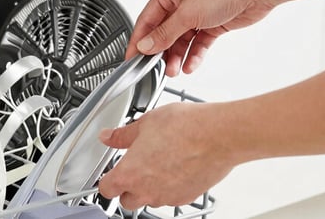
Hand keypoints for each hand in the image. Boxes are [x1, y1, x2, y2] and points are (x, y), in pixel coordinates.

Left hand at [97, 103, 234, 209]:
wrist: (218, 135)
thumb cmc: (184, 128)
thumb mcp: (145, 123)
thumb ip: (122, 135)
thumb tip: (109, 137)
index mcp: (130, 174)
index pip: (106, 189)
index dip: (106, 180)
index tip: (109, 173)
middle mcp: (147, 190)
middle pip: (127, 200)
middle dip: (127, 187)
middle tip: (133, 167)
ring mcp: (168, 197)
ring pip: (150, 199)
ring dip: (149, 187)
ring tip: (158, 162)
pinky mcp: (187, 197)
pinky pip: (171, 197)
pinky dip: (169, 186)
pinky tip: (176, 166)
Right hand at [125, 0, 274, 75]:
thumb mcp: (187, 14)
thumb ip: (164, 33)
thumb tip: (145, 45)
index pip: (146, 20)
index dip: (139, 40)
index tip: (132, 58)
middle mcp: (181, 1)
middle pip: (164, 32)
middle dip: (161, 52)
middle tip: (157, 68)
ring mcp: (196, 13)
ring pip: (180, 40)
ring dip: (177, 56)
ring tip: (175, 70)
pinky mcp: (212, 24)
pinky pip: (198, 43)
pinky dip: (194, 54)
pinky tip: (190, 65)